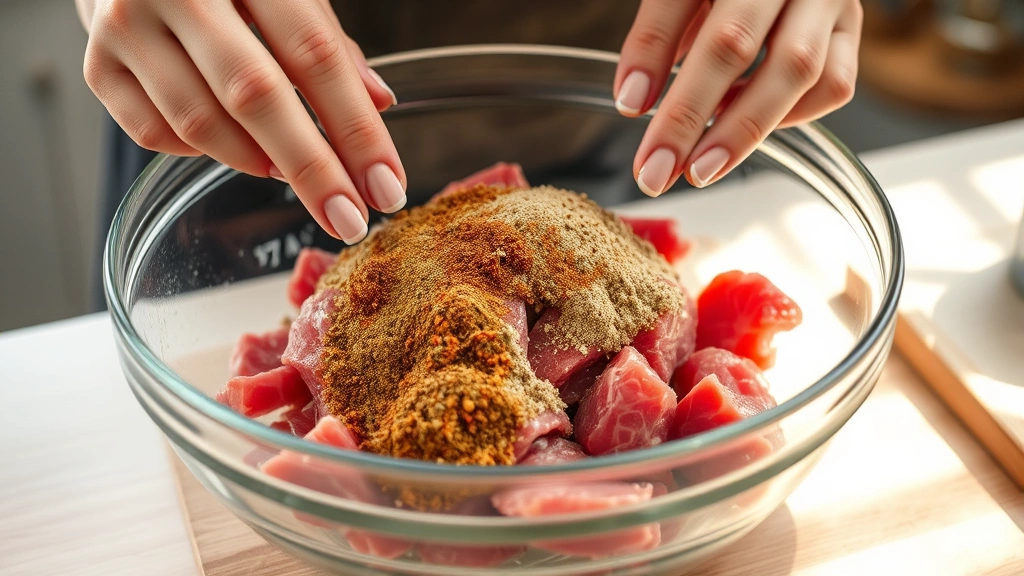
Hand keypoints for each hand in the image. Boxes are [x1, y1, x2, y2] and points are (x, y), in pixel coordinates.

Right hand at [78, 0, 406, 243]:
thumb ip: (328, 43)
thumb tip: (378, 104)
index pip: (313, 54)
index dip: (356, 129)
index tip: (386, 187)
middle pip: (255, 95)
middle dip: (312, 169)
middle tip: (350, 219)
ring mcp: (126, 25)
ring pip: (200, 122)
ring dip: (258, 162)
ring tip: (291, 174)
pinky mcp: (96, 65)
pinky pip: (156, 135)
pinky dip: (204, 153)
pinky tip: (234, 146)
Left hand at [614, 0, 861, 194]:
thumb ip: (658, 32)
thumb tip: (634, 98)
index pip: (676, 2)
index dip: (649, 54)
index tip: (628, 105)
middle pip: (733, 42)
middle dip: (688, 116)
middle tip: (656, 170)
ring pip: (796, 70)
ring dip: (742, 130)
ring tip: (699, 167)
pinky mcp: (848, 27)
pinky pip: (833, 83)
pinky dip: (790, 116)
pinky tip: (748, 126)